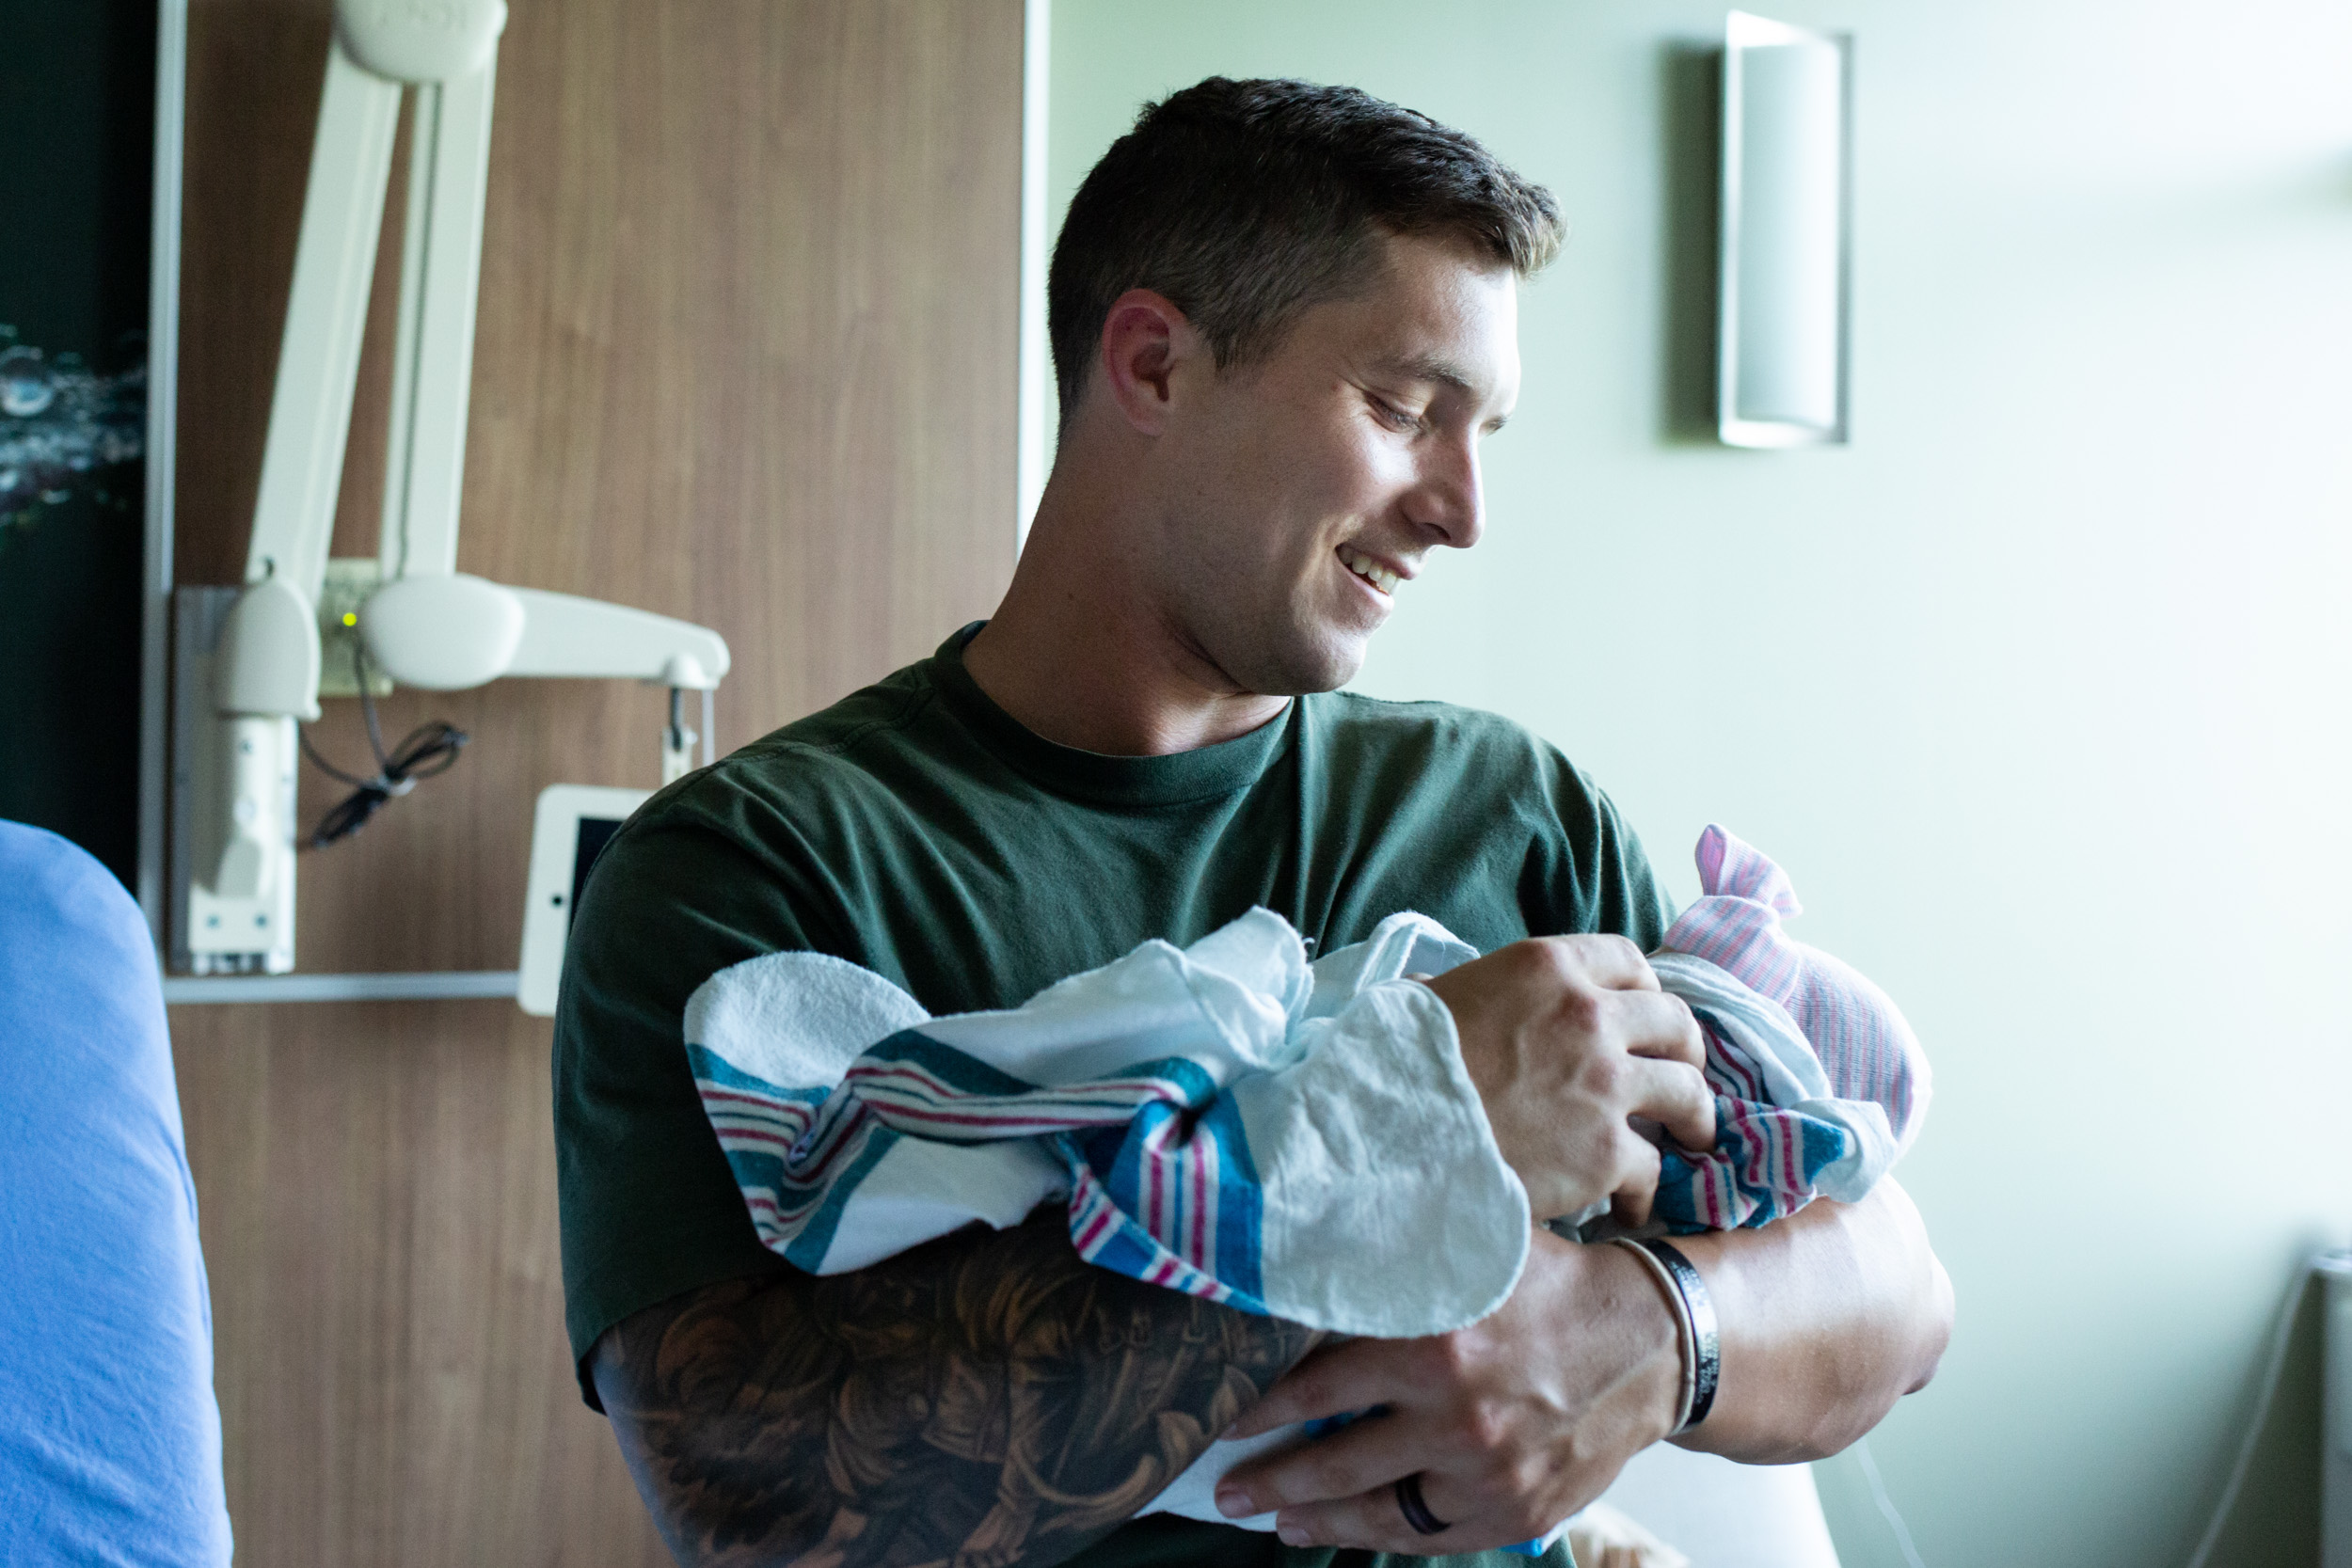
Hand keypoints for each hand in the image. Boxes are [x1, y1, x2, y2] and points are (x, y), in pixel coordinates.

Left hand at [1212, 1229, 1683, 1550]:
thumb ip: (1401, 1260)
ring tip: (1271, 1519)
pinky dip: (1381, 1537)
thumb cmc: (1552, 1288)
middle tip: (1225, 1490)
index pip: (1321, 1382)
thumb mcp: (1475, 1253)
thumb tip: (1317, 1247)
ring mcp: (1486, 1472)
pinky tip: (1345, 1533)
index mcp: (1436, 1340)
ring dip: (1315, 1518)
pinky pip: (1430, 1536)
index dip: (1264, 1404)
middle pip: (1337, 1459)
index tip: (1223, 1414)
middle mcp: (1456, 1414)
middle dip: (1272, 1479)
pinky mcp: (1513, 1511)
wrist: (1648, 1342)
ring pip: (1378, 1510)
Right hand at [1424, 935, 1713, 1224]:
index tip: (1644, 1018)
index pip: (1629, 960)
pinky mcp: (1607, 1153)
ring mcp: (1607, 1084)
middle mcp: (1590, 1015)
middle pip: (1676, 1023)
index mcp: (1548, 967)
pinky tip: (1630, 1205)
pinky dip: (1646, 1192)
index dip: (1645, 991)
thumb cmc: (1398, 1065)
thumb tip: (1438, 990)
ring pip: (1688, 1094)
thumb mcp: (1432, 1001)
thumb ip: (1464, 990)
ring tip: (1692, 1139)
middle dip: (1686, 1051)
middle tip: (1681, 1075)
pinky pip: (1653, 1170)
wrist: (1390, 1138)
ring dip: (1695, 1118)